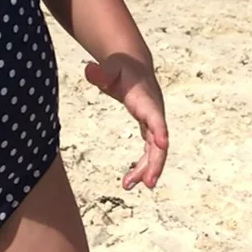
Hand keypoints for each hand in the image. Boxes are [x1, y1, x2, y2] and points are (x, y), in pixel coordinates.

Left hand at [84, 54, 168, 190]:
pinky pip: (150, 151)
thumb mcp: (110, 67)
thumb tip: (89, 70)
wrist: (134, 66)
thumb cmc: (121, 66)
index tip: (163, 145)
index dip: (160, 130)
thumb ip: (101, 72)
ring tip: (128, 185)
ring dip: (147, 170)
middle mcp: (154, 113)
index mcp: (146, 100)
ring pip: (155, 151)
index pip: (155, 117)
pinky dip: (143, 166)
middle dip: (156, 162)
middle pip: (159, 141)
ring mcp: (153, 123)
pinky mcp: (149, 130)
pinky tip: (129, 181)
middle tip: (148, 183)